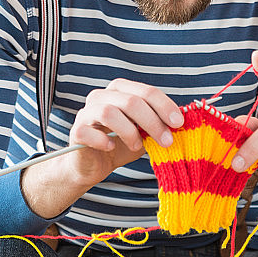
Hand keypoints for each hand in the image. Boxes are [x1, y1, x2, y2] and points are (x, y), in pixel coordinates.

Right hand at [21, 79, 183, 218]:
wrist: (95, 165)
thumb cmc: (122, 145)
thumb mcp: (145, 132)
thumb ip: (158, 124)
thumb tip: (181, 122)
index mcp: (121, 91)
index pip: (146, 91)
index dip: (164, 105)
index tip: (179, 123)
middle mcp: (102, 96)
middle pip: (131, 101)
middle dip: (153, 121)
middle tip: (167, 140)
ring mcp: (86, 112)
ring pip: (109, 112)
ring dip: (129, 131)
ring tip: (138, 146)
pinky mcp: (76, 131)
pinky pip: (89, 132)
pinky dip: (104, 140)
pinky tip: (111, 148)